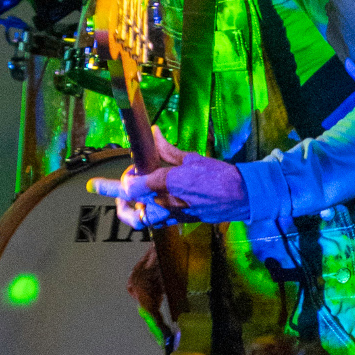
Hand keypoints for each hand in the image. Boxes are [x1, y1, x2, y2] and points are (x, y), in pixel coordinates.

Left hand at [86, 127, 249, 228]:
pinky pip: (157, 222)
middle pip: (131, 210)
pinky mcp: (182, 220)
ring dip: (129, 211)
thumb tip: (153, 133)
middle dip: (117, 197)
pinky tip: (148, 202)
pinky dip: (148, 214)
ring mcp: (174, 215)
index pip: (135, 185)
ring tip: (124, 199)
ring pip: (141, 220)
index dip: (124, 180)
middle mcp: (169, 203)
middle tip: (111, 186)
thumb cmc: (219, 175)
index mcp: (170, 183)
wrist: (242, 197)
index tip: (124, 172)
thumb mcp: (192, 158)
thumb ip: (168, 149)